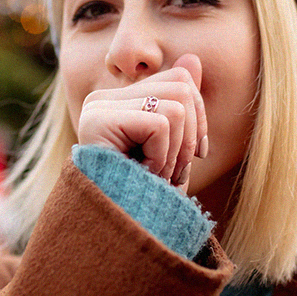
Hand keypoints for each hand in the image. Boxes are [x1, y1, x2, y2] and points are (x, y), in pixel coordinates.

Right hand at [76, 53, 207, 191]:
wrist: (114, 236)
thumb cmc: (142, 197)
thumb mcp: (171, 150)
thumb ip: (179, 104)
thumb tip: (192, 59)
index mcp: (118, 100)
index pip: (180, 80)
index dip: (198, 118)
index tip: (194, 155)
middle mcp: (103, 98)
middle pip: (182, 89)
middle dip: (189, 139)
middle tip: (170, 174)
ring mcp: (98, 107)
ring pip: (176, 108)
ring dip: (176, 154)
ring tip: (154, 177)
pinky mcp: (98, 121)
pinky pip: (161, 125)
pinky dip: (163, 159)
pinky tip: (142, 177)